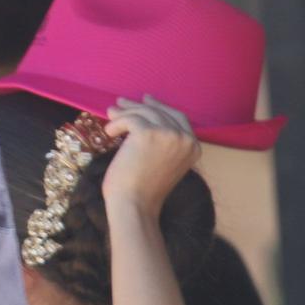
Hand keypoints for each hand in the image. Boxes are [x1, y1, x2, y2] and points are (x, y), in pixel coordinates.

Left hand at [100, 98, 201, 219]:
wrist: (136, 204)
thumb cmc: (144, 188)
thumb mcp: (165, 162)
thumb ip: (164, 141)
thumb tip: (142, 110)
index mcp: (194, 147)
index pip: (178, 117)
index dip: (160, 106)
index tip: (145, 100)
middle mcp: (185, 139)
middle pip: (160, 111)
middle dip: (138, 105)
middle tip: (120, 104)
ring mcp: (169, 135)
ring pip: (143, 111)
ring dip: (123, 114)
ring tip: (110, 117)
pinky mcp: (149, 133)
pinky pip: (129, 118)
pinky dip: (116, 123)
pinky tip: (109, 133)